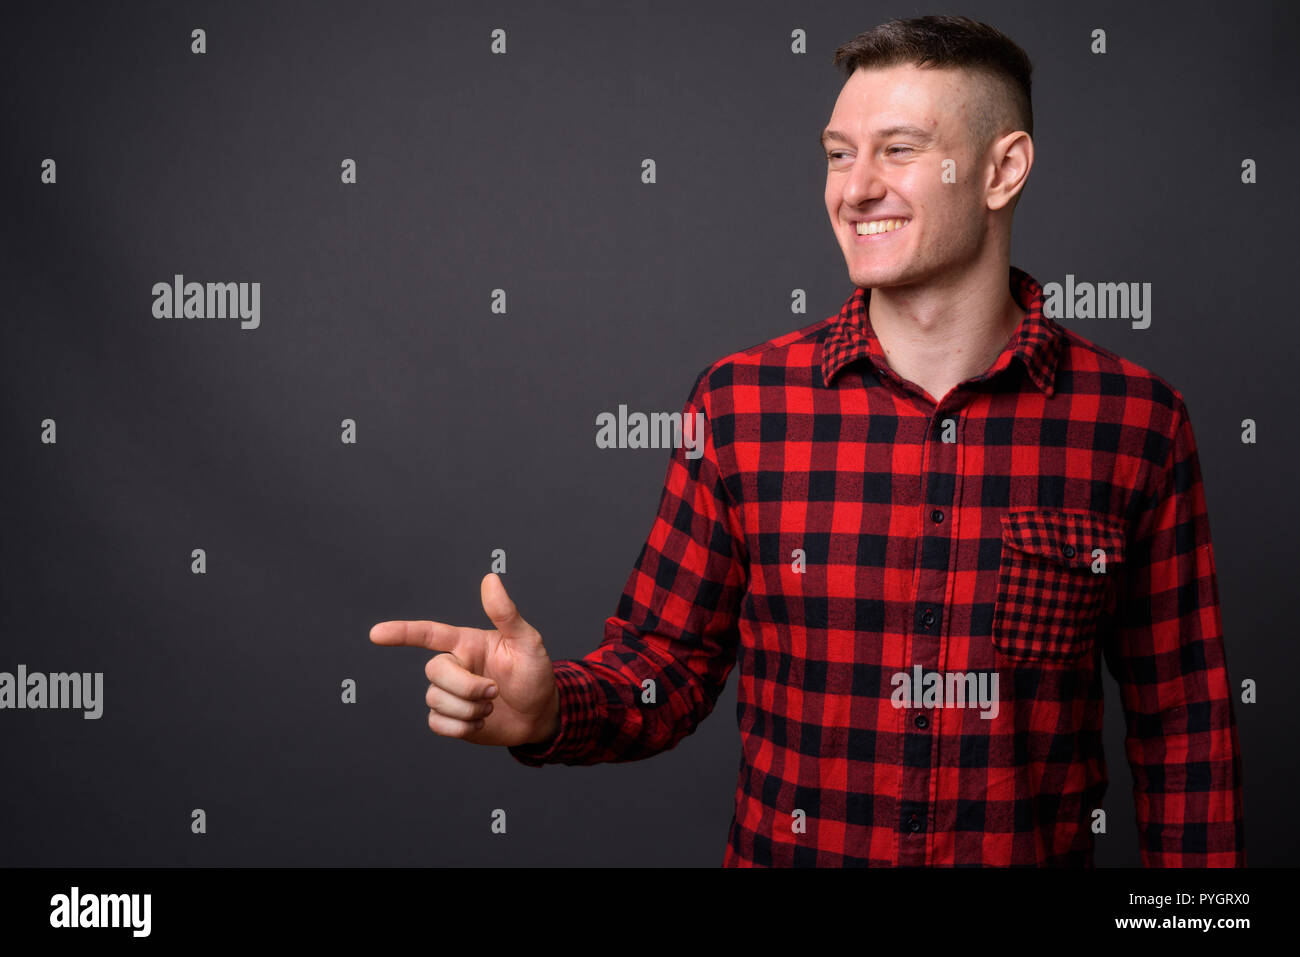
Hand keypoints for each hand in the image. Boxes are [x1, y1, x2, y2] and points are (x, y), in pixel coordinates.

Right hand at [370, 573, 559, 746]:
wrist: (541, 714)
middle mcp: (455, 666)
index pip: (429, 634)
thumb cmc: (535, 673)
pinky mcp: (450, 719)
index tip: (377, 634)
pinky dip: (460, 728)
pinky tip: (480, 723)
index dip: (402, 633)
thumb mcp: (527, 641)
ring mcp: (451, 693)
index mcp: (467, 643)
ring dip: (468, 709)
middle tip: (494, 692)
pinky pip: (437, 724)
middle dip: (465, 686)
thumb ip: (506, 613)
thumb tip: (490, 579)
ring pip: (436, 700)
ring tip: (491, 707)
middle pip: (434, 671)